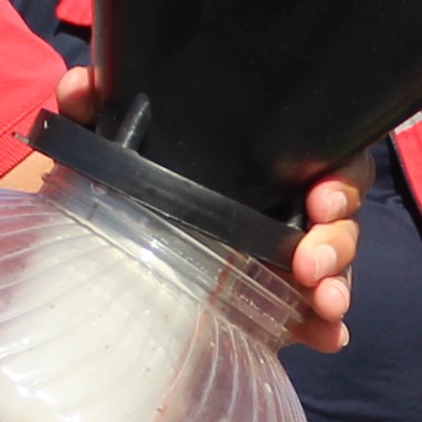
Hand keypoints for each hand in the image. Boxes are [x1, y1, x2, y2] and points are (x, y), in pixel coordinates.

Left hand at [45, 60, 368, 349]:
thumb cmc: (108, 198)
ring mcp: (276, 263)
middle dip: (339, 237)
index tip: (320, 200)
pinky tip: (328, 336)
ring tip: (324, 302)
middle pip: (338, 214)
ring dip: (338, 283)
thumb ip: (90, 114)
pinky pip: (314, 318)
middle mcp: (276, 209)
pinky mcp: (268, 311)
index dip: (337, 175)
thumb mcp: (94, 154)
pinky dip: (325, 327)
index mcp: (253, 165)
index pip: (321, 156)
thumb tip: (82, 86)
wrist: (86, 272)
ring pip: (334, 264)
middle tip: (309, 264)